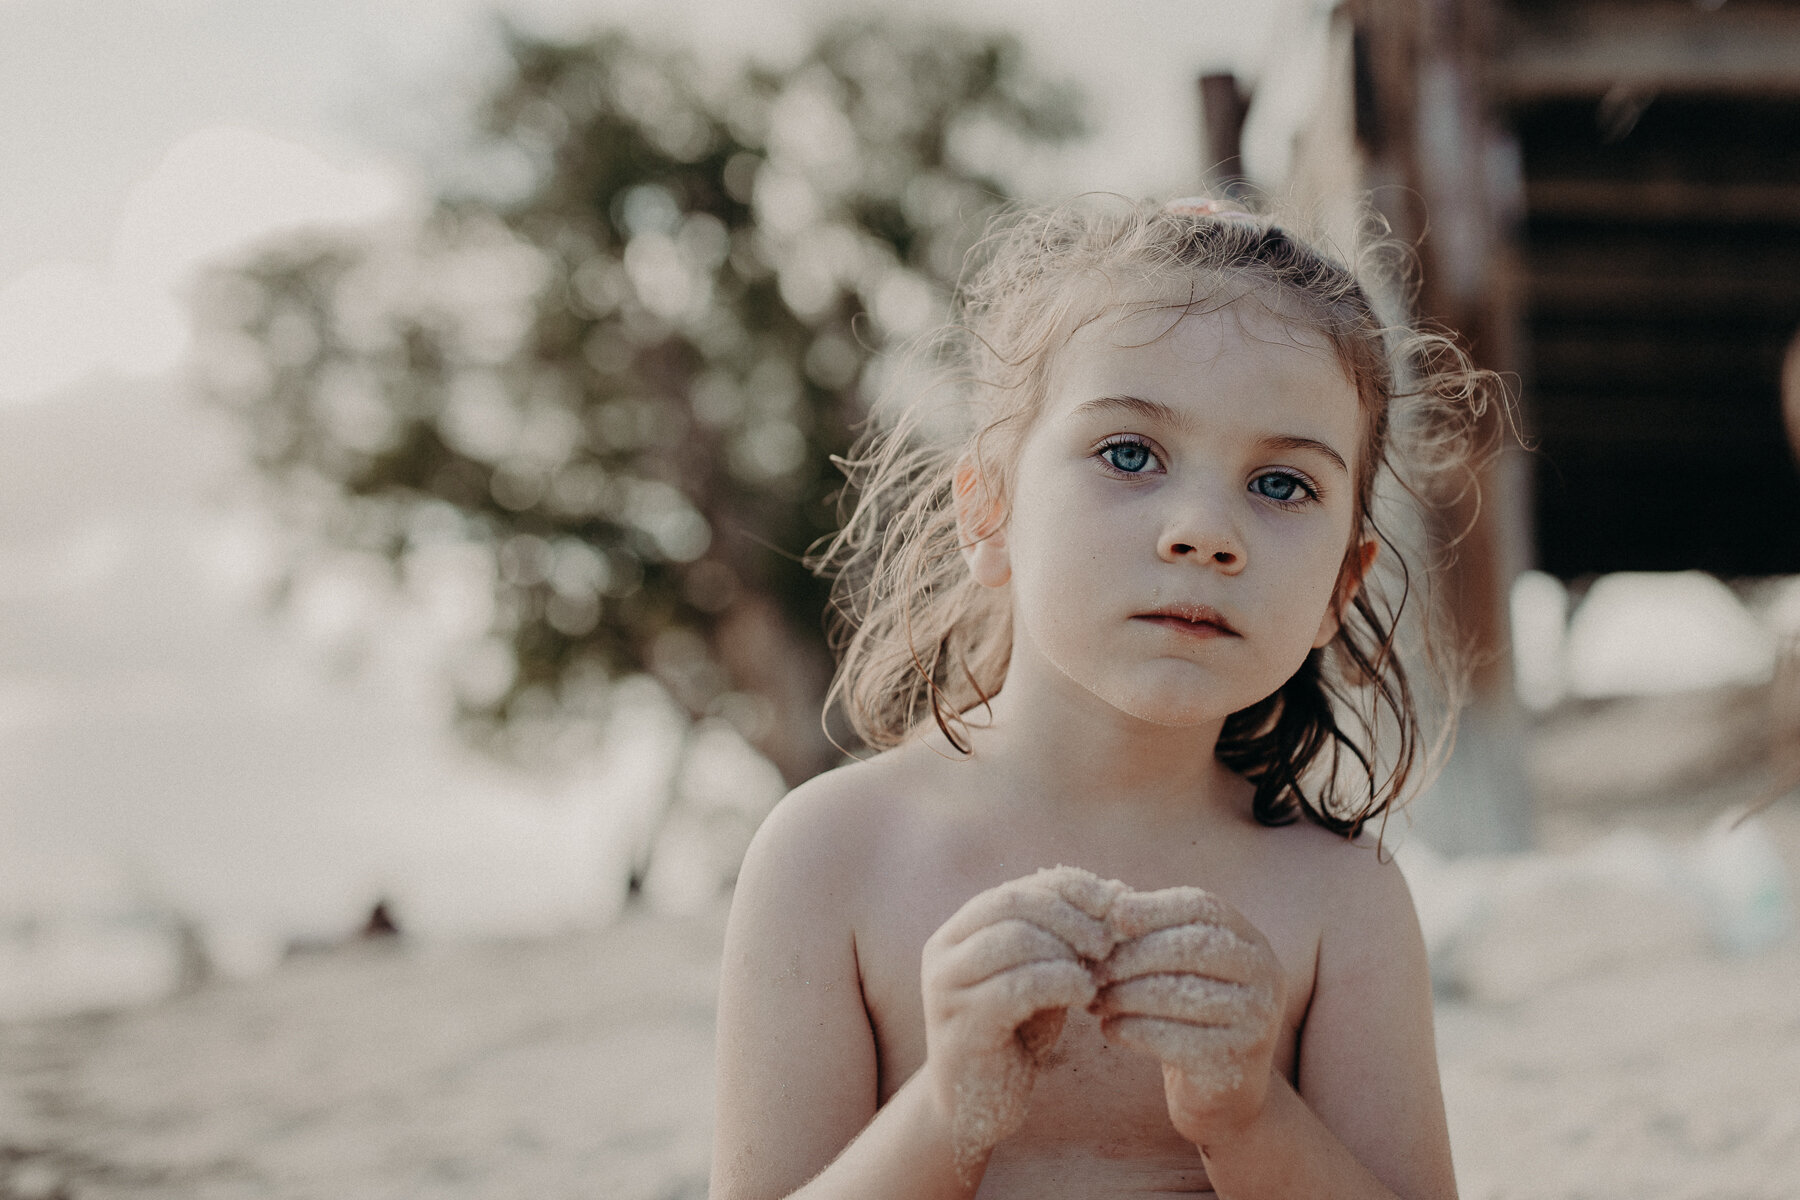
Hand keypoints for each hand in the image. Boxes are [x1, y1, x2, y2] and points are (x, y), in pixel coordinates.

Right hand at [919, 865, 1124, 1178]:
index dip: (1071, 889)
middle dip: (1071, 917)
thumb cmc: (1015, 1035)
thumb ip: (1068, 937)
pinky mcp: (959, 1024)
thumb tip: (1120, 890)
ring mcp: (945, 986)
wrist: (975, 1109)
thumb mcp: (1043, 976)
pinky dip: (1060, 983)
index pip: (1020, 887)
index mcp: (960, 929)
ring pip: (1014, 940)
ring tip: (1097, 977)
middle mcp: (943, 949)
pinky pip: (1016, 986)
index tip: (1116, 904)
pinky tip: (1085, 998)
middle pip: (1013, 904)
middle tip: (1109, 943)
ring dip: (1067, 952)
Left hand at [1093, 887, 1285, 1148]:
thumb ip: (1150, 931)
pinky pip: (1173, 1038)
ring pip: (1179, 994)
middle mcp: (1265, 975)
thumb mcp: (1177, 968)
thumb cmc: (1188, 1016)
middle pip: (1192, 946)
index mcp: (1251, 941)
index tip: (1113, 917)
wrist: (1223, 1095)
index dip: (1155, 907)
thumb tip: (1109, 894)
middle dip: (1133, 954)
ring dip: (1125, 994)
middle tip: (1093, 969)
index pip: (1204, 907)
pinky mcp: (1236, 1061)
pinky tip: (1109, 1030)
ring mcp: (1258, 1020)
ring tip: (1094, 1000)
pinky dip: (1132, 1030)